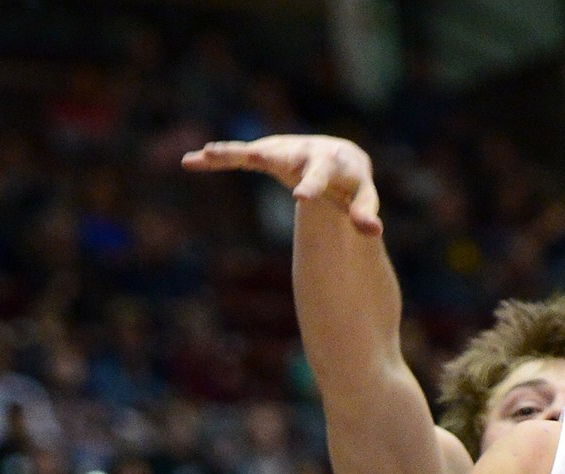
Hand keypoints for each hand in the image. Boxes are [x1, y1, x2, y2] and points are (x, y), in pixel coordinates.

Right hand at [183, 134, 381, 235]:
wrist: (339, 158)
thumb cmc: (352, 183)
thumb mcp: (363, 198)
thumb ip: (365, 212)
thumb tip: (373, 232)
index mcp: (330, 161)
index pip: (322, 172)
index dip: (312, 184)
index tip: (301, 198)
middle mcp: (303, 151)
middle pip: (284, 154)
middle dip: (269, 156)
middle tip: (254, 159)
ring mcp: (281, 151)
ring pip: (254, 151)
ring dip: (233, 153)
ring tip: (207, 154)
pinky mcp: (265, 155)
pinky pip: (238, 157)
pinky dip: (217, 160)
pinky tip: (190, 161)